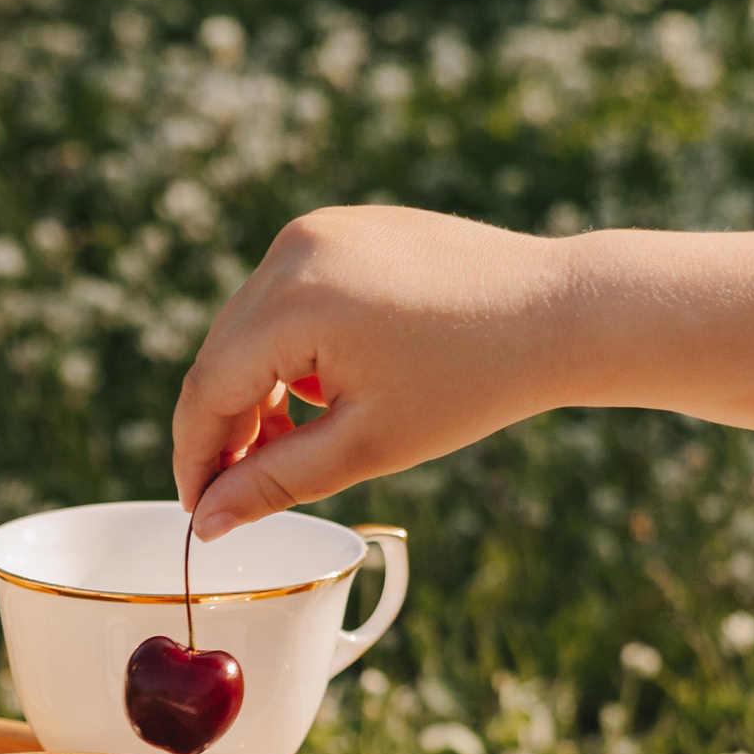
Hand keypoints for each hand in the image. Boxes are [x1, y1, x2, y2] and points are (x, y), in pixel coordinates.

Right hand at [172, 205, 584, 536]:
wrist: (557, 311)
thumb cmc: (472, 383)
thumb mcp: (366, 446)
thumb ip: (275, 483)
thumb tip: (207, 525)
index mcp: (297, 300)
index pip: (208, 390)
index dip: (196, 459)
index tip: (202, 514)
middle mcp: (294, 250)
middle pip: (219, 356)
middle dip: (224, 428)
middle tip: (243, 490)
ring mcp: (315, 231)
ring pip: (246, 329)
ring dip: (253, 390)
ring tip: (295, 442)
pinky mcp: (338, 228)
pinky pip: (282, 299)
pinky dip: (285, 350)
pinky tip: (324, 391)